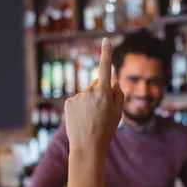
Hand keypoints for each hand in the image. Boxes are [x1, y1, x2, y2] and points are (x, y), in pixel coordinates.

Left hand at [64, 38, 123, 152]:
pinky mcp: (68, 103)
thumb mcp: (118, 113)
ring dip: (90, 103)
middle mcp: (89, 91)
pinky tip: (82, 120)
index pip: (105, 68)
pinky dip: (81, 108)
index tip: (106, 40)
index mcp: (104, 92)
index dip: (106, 53)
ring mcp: (77, 97)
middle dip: (100, 93)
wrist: (87, 147)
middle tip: (102, 112)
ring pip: (87, 95)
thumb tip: (113, 79)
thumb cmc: (106, 130)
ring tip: (91, 120)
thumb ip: (117, 94)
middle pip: (97, 85)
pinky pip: (78, 101)